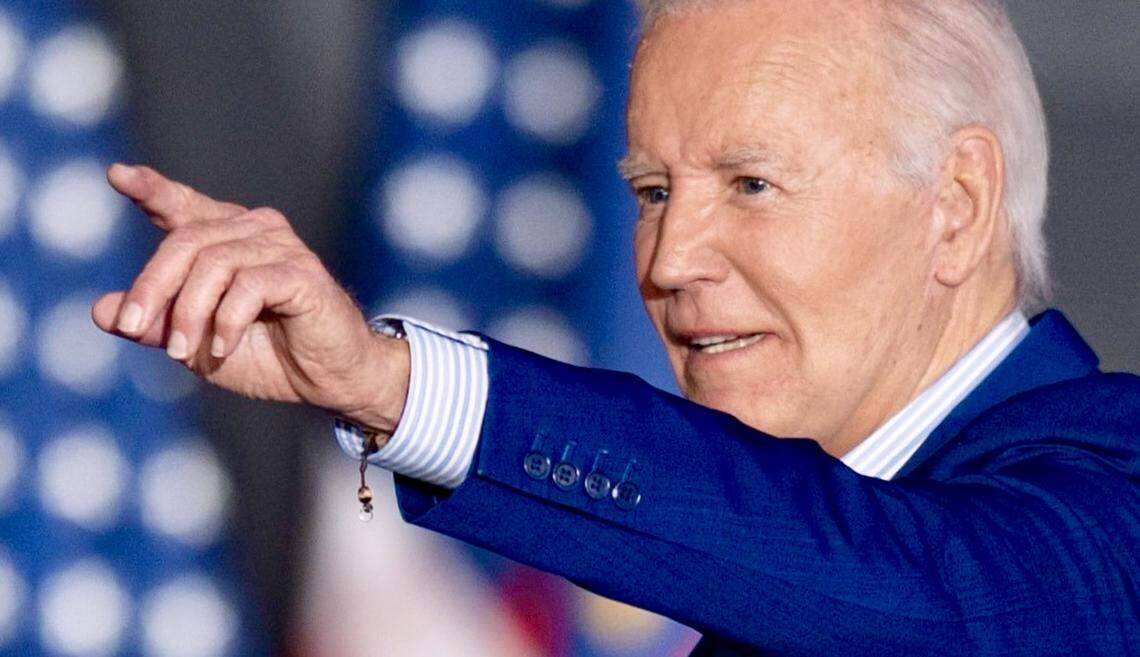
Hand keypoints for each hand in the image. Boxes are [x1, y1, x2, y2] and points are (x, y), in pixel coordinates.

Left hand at [91, 164, 408, 431]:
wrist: (329, 379)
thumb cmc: (269, 357)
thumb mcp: (198, 344)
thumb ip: (157, 325)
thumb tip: (102, 310)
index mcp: (228, 240)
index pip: (185, 206)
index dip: (152, 189)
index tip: (118, 176)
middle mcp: (255, 230)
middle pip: (185, 241)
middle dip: (152, 286)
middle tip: (134, 327)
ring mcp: (282, 247)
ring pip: (213, 264)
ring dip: (189, 314)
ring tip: (183, 353)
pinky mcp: (302, 272)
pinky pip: (248, 285)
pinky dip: (227, 320)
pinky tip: (223, 347)